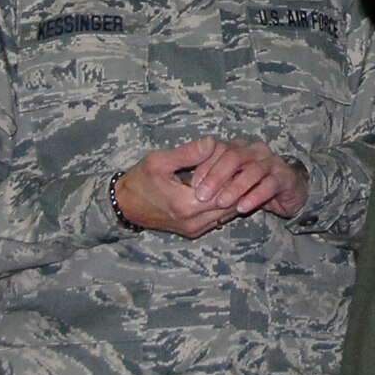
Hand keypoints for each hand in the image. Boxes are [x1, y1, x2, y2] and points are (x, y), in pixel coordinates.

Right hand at [113, 137, 308, 238]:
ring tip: (243, 174)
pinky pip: (219, 218)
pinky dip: (227, 203)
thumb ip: (188, 152)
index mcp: (187, 205)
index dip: (238, 175)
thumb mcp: (159, 161)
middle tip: (251, 165)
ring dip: (236, 195)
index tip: (246, 159)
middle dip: (241, 185)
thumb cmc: (139, 181)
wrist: (123, 206)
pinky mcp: (193, 232)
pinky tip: (230, 187)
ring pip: (228, 213)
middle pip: (232, 204)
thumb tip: (213, 143)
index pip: (227, 192)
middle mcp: (193, 222)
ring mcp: (194, 230)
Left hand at [185, 138, 308, 218]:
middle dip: (217, 176)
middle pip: (235, 156)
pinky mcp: (284, 177)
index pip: (219, 149)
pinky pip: (270, 184)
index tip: (191, 185)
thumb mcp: (227, 179)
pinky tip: (242, 207)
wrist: (288, 191)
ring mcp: (272, 163)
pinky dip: (255, 195)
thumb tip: (190, 179)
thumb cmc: (250, 184)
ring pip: (253, 170)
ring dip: (236, 186)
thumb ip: (211, 175)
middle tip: (201, 195)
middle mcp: (255, 151)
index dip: (205, 166)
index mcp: (238, 147)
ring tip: (221, 203)